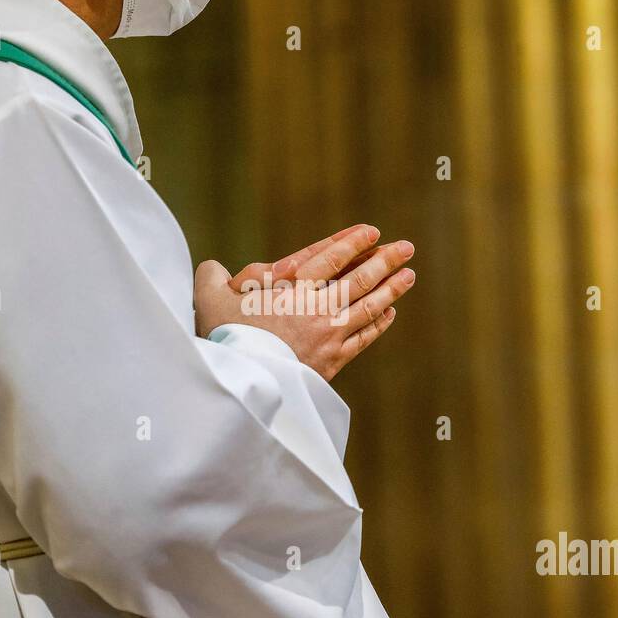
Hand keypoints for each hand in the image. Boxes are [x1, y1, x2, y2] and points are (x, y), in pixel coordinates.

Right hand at [195, 224, 416, 380]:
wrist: (242, 384)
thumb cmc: (224, 339)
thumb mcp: (209, 300)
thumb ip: (212, 277)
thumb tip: (215, 268)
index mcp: (290, 289)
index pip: (329, 259)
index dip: (352, 243)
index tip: (371, 232)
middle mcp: (316, 309)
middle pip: (358, 280)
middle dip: (384, 261)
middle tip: (405, 248)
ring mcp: (327, 336)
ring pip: (367, 307)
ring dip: (391, 290)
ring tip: (408, 275)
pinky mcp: (331, 361)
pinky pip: (363, 338)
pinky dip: (378, 324)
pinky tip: (388, 313)